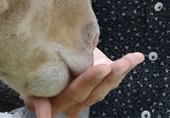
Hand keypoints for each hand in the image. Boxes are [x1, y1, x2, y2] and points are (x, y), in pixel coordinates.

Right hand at [23, 49, 144, 117]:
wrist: (50, 58)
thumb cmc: (39, 67)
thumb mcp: (32, 81)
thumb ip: (37, 98)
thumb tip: (42, 115)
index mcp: (58, 102)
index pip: (74, 93)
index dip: (88, 82)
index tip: (103, 69)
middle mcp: (75, 103)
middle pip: (92, 91)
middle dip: (104, 77)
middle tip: (110, 64)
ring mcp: (90, 94)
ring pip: (107, 86)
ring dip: (120, 72)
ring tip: (128, 60)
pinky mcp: (101, 85)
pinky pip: (115, 77)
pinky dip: (127, 65)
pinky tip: (136, 57)